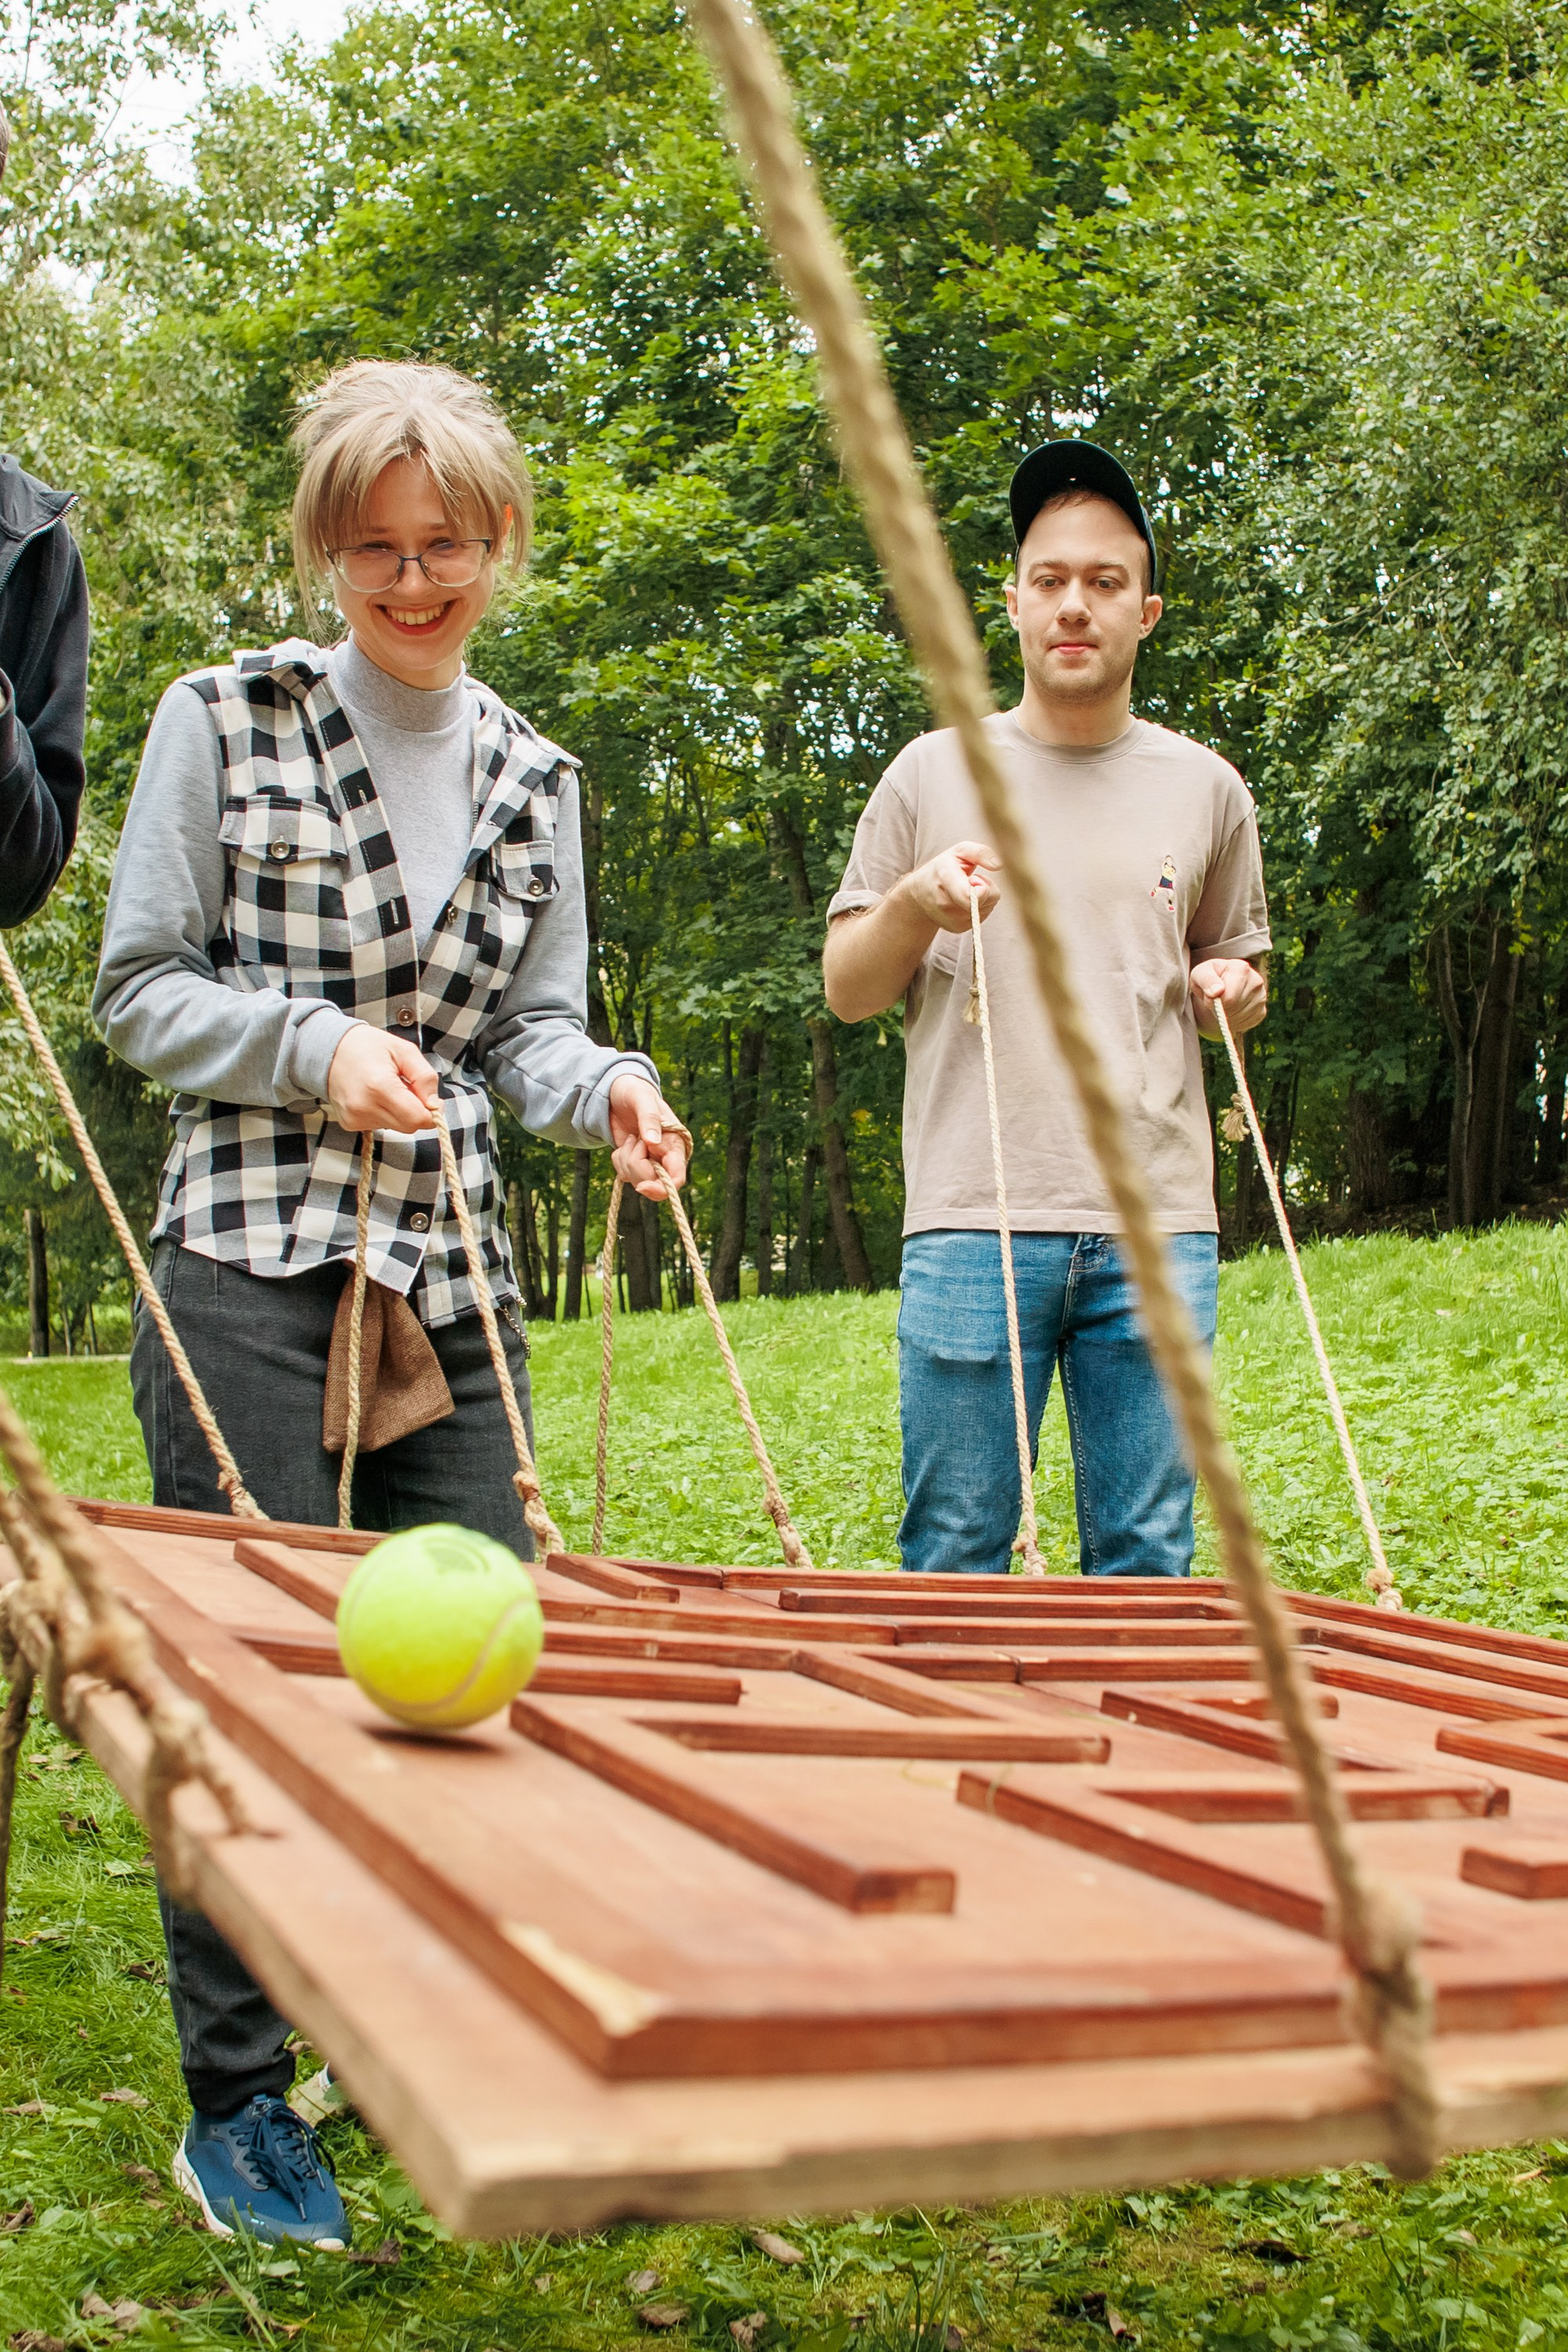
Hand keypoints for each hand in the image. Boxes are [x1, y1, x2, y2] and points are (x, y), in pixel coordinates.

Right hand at [326, 1024, 439, 1133]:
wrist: (330, 1049)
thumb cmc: (367, 1046)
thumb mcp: (404, 1050)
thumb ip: (425, 1077)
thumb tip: (435, 1104)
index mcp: (380, 1086)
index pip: (418, 1119)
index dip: (431, 1112)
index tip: (430, 1099)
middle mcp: (364, 1106)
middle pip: (409, 1127)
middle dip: (416, 1111)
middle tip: (407, 1088)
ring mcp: (354, 1117)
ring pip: (395, 1127)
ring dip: (399, 1112)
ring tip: (387, 1088)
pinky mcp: (349, 1123)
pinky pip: (380, 1126)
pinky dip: (384, 1113)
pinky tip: (375, 1096)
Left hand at [609, 1073, 689, 1198]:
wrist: (617, 1093)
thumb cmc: (635, 1091)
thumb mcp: (642, 1098)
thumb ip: (649, 1118)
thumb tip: (653, 1142)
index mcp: (675, 1145)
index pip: (676, 1177)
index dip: (662, 1187)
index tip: (641, 1187)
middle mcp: (666, 1158)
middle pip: (654, 1184)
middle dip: (636, 1167)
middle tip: (632, 1141)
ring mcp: (650, 1162)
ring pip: (637, 1181)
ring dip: (626, 1161)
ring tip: (630, 1138)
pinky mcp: (635, 1163)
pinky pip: (624, 1175)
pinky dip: (618, 1160)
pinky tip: (624, 1143)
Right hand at [898, 840, 1000, 933]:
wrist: (919, 893)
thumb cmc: (942, 868)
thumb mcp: (959, 851)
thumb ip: (980, 853)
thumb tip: (998, 865)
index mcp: (945, 878)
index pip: (970, 895)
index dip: (983, 887)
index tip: (974, 878)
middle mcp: (945, 903)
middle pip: (986, 900)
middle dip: (985, 888)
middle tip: (970, 880)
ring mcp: (951, 919)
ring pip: (987, 908)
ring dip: (983, 898)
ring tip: (965, 890)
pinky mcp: (957, 928)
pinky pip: (982, 917)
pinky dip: (979, 907)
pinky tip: (965, 900)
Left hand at [1190, 957, 1267, 1039]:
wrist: (1218, 986)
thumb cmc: (1208, 978)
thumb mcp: (1200, 974)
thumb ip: (1206, 980)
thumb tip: (1217, 991)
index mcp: (1241, 968)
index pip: (1229, 997)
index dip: (1214, 1002)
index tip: (1210, 996)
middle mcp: (1256, 981)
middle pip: (1234, 1008)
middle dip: (1220, 1009)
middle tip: (1215, 1001)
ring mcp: (1261, 996)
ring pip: (1240, 1018)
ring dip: (1225, 1017)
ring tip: (1222, 1005)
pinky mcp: (1262, 1011)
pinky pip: (1246, 1024)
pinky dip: (1234, 1023)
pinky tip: (1230, 1012)